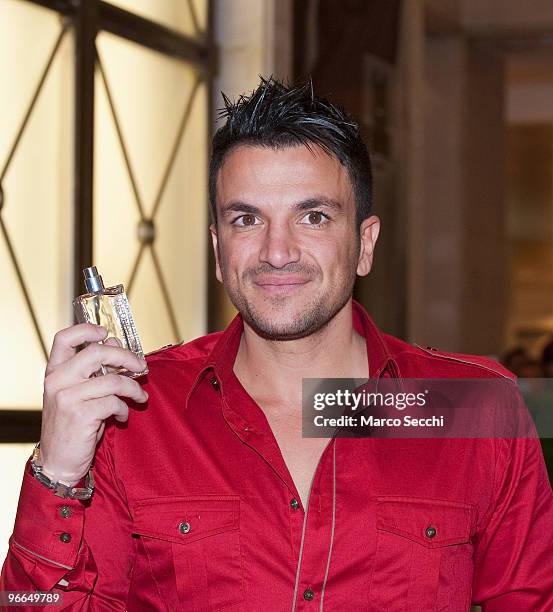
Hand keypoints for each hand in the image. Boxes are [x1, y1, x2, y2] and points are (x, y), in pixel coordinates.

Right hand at [39, 324, 148, 484]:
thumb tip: (114, 342)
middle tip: (141, 366)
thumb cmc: (73, 424)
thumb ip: (94, 369)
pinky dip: (124, 409)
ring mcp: (67, 397)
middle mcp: (57, 381)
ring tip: (139, 397)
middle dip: (126, 357)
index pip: (64, 338)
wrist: (59, 461)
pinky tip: (122, 416)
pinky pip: (114, 402)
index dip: (86, 330)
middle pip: (97, 352)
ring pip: (113, 380)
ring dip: (133, 388)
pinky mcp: (80, 415)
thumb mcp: (80, 393)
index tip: (105, 333)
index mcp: (55, 372)